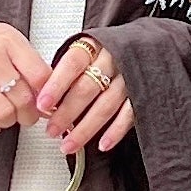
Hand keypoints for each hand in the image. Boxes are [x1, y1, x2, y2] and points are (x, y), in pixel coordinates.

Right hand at [0, 8, 51, 136]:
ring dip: (9, 122)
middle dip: (29, 115)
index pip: (40, 75)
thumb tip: (48, 96)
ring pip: (3, 113)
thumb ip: (28, 63)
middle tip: (26, 115)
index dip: (48, 96)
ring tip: (6, 116)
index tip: (46, 103)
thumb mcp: (7, 39)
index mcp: (9, 42)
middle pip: (23, 100)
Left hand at [35, 38, 135, 156]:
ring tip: (69, 144)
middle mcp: (113, 59)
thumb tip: (43, 95)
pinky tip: (102, 145)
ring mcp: (130, 77)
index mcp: (95, 45)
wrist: (148, 46)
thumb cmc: (109, 54)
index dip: (56, 84)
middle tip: (52, 130)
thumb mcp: (87, 51)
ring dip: (85, 129)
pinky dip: (115, 131)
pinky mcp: (143, 94)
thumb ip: (69, 70)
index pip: (73, 63)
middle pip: (87, 88)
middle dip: (66, 113)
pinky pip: (129, 115)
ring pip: (106, 105)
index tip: (42, 104)